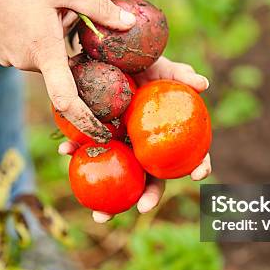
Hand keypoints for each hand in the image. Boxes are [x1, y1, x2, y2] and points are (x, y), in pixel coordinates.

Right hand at [0, 0, 135, 142]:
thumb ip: (99, 8)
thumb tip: (129, 24)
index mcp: (44, 52)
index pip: (67, 100)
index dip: (86, 121)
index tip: (102, 133)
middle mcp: (26, 63)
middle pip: (63, 65)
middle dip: (70, 43)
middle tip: (63, 9)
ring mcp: (10, 60)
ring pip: (46, 56)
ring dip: (52, 37)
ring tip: (41, 4)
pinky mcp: (1, 53)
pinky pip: (30, 51)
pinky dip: (37, 36)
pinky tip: (27, 9)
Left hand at [58, 56, 211, 222]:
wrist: (111, 54)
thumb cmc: (144, 65)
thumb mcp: (162, 68)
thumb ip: (181, 75)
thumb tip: (204, 84)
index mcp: (167, 137)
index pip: (190, 155)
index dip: (199, 166)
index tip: (198, 176)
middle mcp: (146, 147)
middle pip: (152, 178)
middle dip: (148, 198)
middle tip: (141, 208)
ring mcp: (121, 145)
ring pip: (117, 176)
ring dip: (108, 200)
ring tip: (99, 214)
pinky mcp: (97, 137)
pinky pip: (87, 149)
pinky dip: (76, 150)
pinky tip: (65, 150)